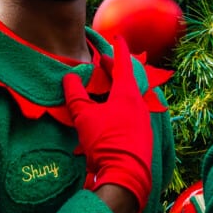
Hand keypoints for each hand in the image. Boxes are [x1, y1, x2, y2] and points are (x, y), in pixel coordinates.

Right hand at [62, 39, 153, 212]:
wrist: (126, 175)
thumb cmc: (105, 141)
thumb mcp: (84, 116)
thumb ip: (75, 95)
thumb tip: (69, 77)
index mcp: (127, 94)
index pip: (123, 64)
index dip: (118, 49)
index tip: (117, 37)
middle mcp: (139, 104)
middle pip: (127, 81)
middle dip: (114, 72)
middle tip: (103, 64)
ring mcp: (143, 121)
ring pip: (129, 99)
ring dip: (115, 91)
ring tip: (102, 90)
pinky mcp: (142, 136)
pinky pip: (129, 115)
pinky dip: (118, 109)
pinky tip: (108, 118)